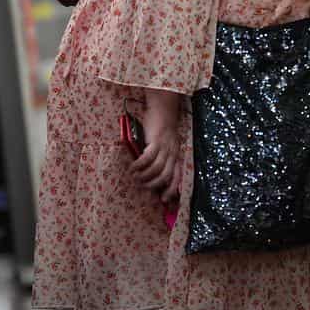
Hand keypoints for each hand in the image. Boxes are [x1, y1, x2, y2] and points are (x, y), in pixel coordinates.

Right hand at [133, 89, 183, 203]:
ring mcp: (166, 147)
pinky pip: (147, 158)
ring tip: (134, 177)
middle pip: (166, 176)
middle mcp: (173, 153)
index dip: (172, 190)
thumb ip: (160, 157)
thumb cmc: (161, 127)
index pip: (178, 177)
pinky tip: (132, 167)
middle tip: (141, 187)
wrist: (163, 109)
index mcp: (176, 155)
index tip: (164, 200)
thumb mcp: (165, 144)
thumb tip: (149, 173)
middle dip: (153, 185)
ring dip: (144, 176)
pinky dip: (139, 165)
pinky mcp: (157, 141)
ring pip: (156, 169)